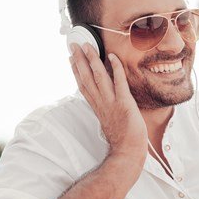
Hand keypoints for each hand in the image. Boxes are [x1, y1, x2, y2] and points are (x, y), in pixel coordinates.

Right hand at [69, 43, 147, 163]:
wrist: (128, 153)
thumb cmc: (121, 140)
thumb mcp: (108, 122)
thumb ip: (105, 110)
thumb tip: (103, 103)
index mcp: (97, 107)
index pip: (83, 85)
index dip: (76, 70)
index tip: (71, 58)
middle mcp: (101, 103)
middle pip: (86, 78)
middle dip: (80, 60)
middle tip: (74, 45)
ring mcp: (112, 103)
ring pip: (99, 77)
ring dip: (93, 60)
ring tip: (88, 46)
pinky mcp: (124, 104)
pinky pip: (119, 83)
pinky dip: (116, 68)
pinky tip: (112, 56)